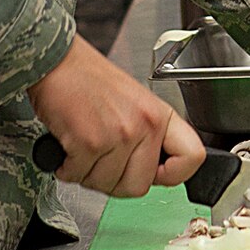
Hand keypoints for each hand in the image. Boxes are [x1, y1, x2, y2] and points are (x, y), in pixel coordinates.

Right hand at [29, 36, 205, 196]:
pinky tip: (69, 145)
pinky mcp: (89, 142)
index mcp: (161, 115)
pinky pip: (78, 176)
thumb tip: (152, 173)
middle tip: (101, 161)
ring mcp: (119, 134)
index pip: (192, 157)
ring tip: (84, 146)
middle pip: (139, 187)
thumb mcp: (136, 103)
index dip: (172, 174)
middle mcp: (145, 124)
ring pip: (106, 186)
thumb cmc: (90, 81)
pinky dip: (67, 167)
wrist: (58, 62)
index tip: (154, 174)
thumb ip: (148, 137)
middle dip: (114, 181)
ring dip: (87, 173)